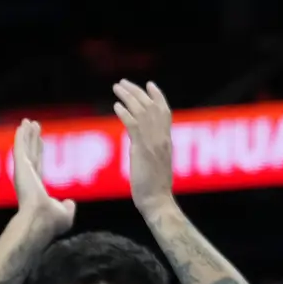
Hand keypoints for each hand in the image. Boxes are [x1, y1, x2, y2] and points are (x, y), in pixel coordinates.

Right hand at [12, 119, 75, 235]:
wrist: (41, 221)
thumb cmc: (52, 222)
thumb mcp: (65, 214)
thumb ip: (67, 207)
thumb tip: (71, 202)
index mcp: (36, 188)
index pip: (38, 166)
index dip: (39, 152)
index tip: (40, 141)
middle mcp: (28, 179)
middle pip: (31, 154)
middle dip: (31, 140)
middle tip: (32, 126)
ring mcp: (23, 173)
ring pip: (25, 148)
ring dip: (26, 134)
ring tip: (28, 121)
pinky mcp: (21, 167)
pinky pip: (21, 148)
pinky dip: (21, 136)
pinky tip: (23, 126)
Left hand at [111, 80, 175, 215]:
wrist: (157, 201)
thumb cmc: (154, 188)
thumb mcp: (154, 163)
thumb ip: (149, 149)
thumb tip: (139, 143)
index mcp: (166, 141)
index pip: (165, 112)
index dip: (158, 96)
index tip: (149, 84)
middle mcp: (162, 138)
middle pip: (152, 107)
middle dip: (137, 92)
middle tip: (123, 82)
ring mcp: (153, 143)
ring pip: (142, 112)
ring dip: (128, 97)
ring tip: (117, 87)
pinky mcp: (142, 149)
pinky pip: (133, 125)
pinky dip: (125, 113)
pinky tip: (116, 106)